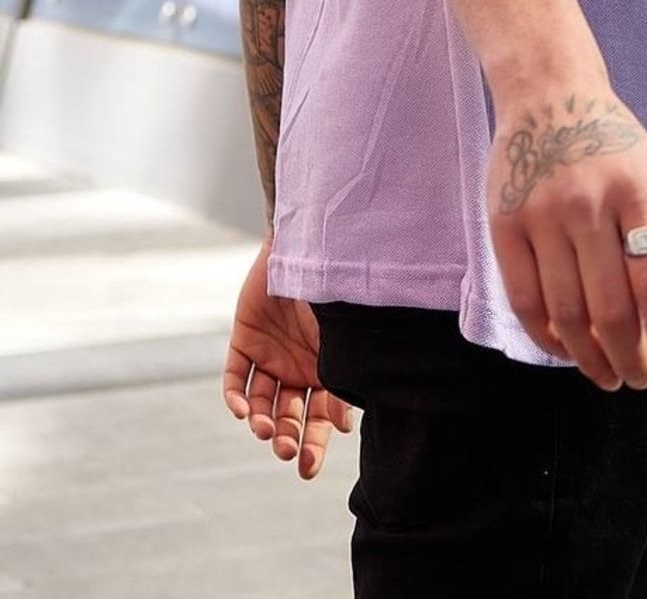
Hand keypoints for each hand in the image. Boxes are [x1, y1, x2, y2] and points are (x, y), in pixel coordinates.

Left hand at [222, 240, 353, 478]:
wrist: (309, 245)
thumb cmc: (335, 290)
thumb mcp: (342, 341)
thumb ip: (341, 381)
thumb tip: (343, 429)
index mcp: (326, 370)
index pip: (320, 418)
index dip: (314, 445)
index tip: (308, 470)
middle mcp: (297, 368)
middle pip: (288, 415)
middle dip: (287, 438)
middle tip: (286, 453)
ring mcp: (269, 355)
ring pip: (261, 402)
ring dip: (261, 421)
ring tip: (264, 432)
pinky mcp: (244, 340)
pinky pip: (234, 378)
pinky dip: (236, 398)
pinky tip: (243, 412)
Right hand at [487, 86, 646, 393]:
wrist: (550, 93)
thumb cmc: (616, 146)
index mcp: (637, 189)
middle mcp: (588, 201)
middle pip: (610, 307)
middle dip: (631, 358)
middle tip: (640, 379)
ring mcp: (541, 213)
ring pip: (566, 313)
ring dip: (590, 359)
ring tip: (609, 374)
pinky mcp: (504, 223)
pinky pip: (525, 301)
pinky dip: (548, 338)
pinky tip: (567, 349)